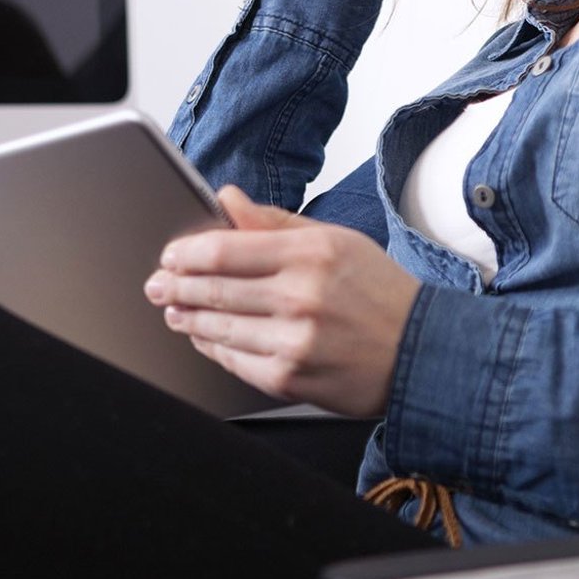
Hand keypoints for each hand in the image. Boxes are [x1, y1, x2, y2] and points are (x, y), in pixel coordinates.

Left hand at [144, 185, 421, 417]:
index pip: (225, 249)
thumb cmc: (380, 293)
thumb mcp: (337, 241)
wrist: (419, 352)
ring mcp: (293, 340)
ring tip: (176, 311)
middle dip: (175, 287)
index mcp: (312, 253)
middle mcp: (300, 296)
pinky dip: (213, 348)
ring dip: (188, 318)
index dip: (186, 253)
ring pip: (216, 328)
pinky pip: (232, 361)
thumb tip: (228, 200)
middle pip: (212, 289)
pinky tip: (205, 338)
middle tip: (159, 286)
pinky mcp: (288, 378)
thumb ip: (275, 222)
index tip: (172, 256)